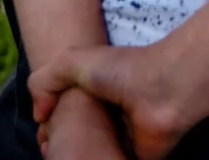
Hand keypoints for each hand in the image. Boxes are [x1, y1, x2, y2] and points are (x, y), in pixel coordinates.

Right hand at [29, 40, 208, 159]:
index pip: (67, 118)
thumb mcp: (71, 60)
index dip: (51, 126)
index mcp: (99, 96)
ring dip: (76, 157)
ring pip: (91, 155)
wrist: (167, 90)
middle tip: (48, 149)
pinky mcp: (136, 159)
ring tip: (59, 158)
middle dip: (60, 146)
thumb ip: (45, 81)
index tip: (44, 131)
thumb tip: (41, 116)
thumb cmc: (125, 70)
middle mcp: (111, 118)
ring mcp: (124, 140)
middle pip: (76, 139)